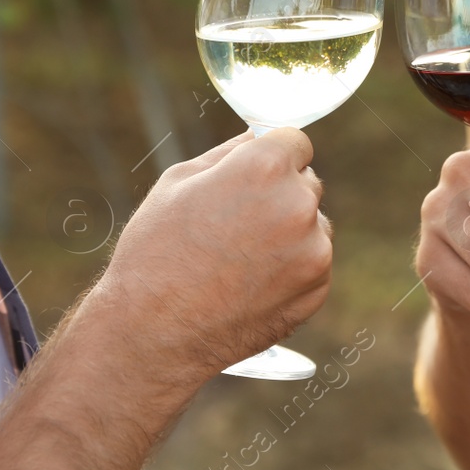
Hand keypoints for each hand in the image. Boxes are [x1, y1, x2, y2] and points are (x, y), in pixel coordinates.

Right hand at [90, 128, 331, 385]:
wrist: (153, 333)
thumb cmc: (155, 251)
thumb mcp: (179, 181)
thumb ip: (229, 152)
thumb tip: (258, 136)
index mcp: (265, 168)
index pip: (295, 140)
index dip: (272, 154)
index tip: (255, 172)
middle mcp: (298, 205)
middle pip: (305, 181)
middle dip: (279, 193)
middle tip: (236, 221)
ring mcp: (313, 251)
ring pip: (313, 224)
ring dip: (289, 231)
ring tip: (239, 257)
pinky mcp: (316, 290)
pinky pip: (313, 263)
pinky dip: (291, 268)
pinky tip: (249, 282)